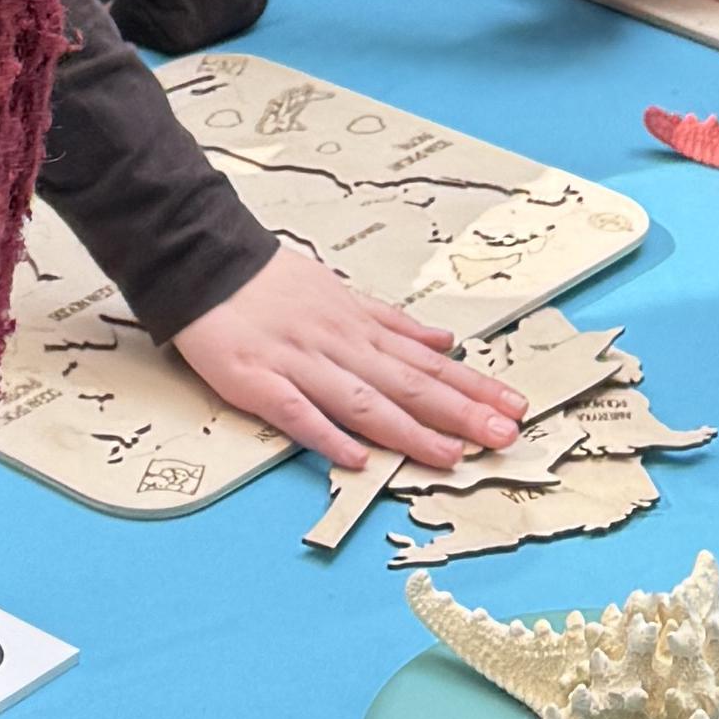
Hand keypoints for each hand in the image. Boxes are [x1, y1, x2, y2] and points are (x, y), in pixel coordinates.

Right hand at [170, 248, 517, 470]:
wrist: (205, 259)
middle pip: (407, 384)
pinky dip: (326, 435)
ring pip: (362, 401)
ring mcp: (298, 363)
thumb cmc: (274, 282)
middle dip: (460, 412)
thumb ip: (392, 323)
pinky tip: (356, 459)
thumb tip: (444, 341)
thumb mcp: (342, 292)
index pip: (427, 363)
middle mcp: (338, 345)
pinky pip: (295, 412)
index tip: (513, 407)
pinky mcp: (255, 380)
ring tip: (452, 456)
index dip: (472, 387)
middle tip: (505, 436)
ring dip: (410, 431)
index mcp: (359, 326)